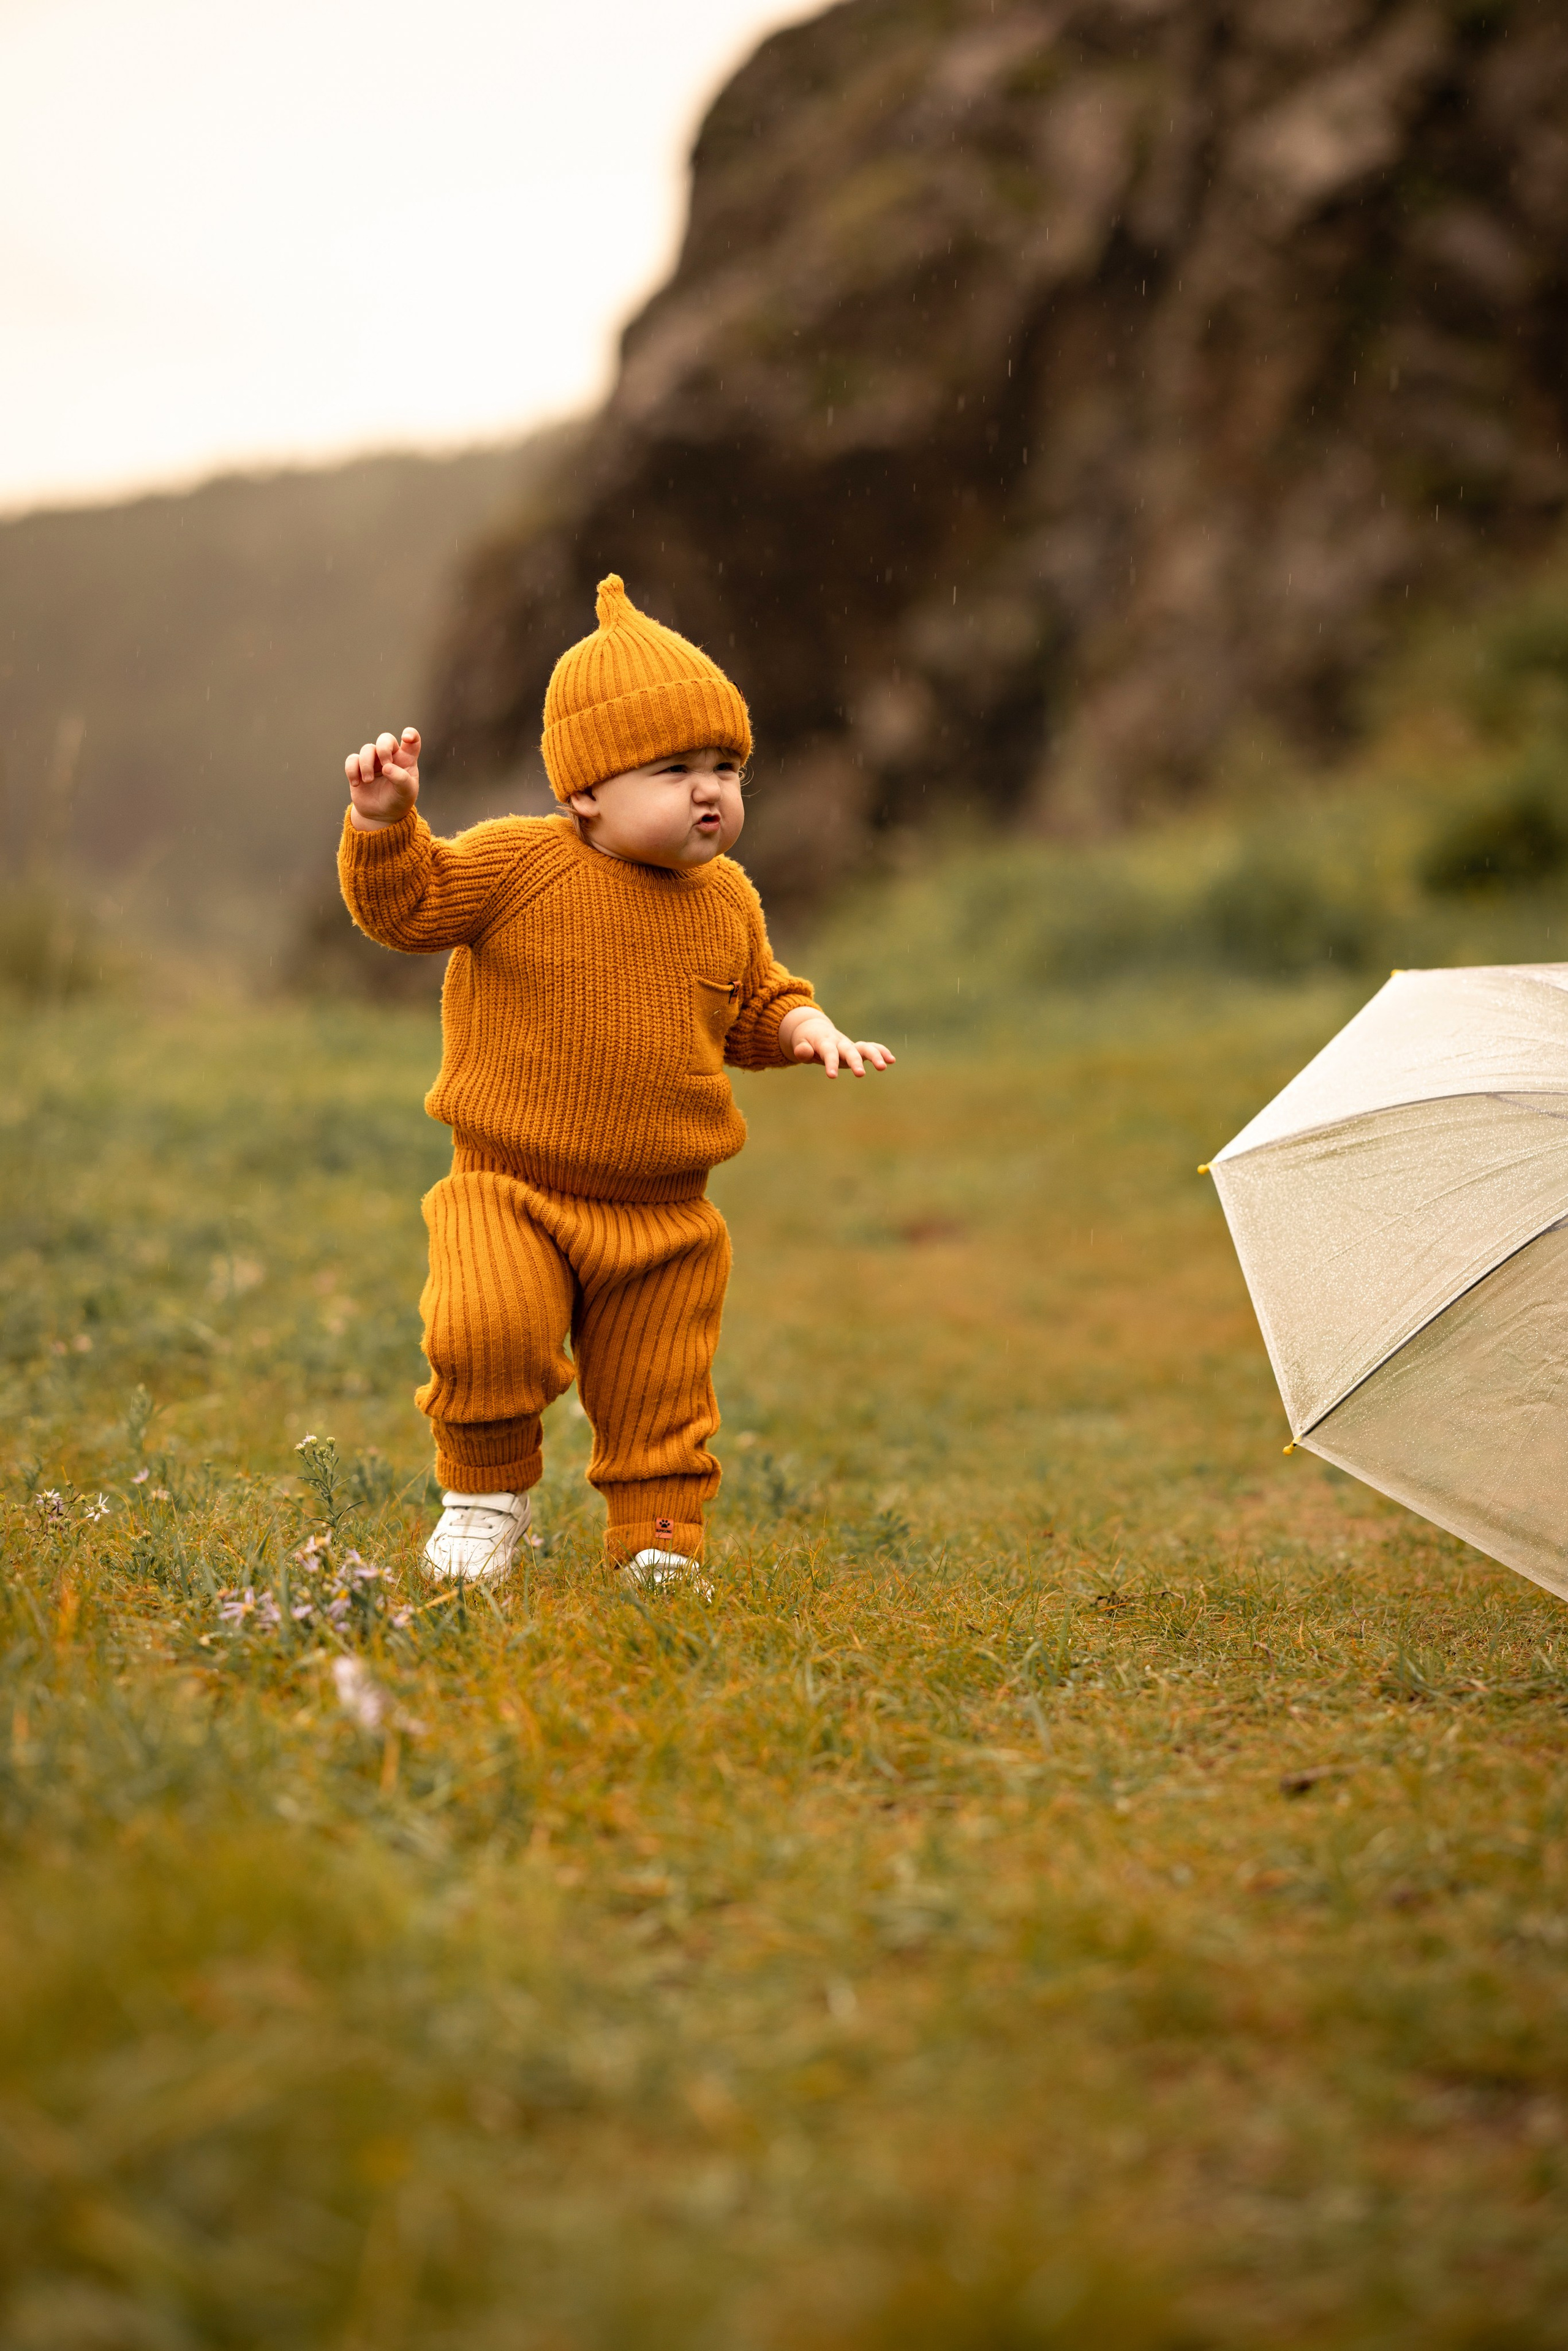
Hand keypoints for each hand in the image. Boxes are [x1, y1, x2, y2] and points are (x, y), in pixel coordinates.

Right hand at [345, 727, 419, 830]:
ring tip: (368, 781)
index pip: (412, 740)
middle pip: (385, 739)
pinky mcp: (358, 767)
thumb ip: (401, 779)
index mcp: (406, 760)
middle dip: (383, 749)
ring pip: (367, 749)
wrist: (381, 815)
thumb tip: (386, 767)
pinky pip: (352, 760)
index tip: (405, 738)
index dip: (410, 734)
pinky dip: (352, 770)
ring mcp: (374, 760)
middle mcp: (390, 756)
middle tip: (385, 765)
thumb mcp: (406, 793)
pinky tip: (356, 783)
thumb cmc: (398, 801)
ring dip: (366, 764)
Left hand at [778, 1005, 895, 1078]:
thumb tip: (802, 1052)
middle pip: (849, 1050)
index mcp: (824, 1042)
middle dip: (855, 1062)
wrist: (815, 1030)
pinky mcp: (857, 1048)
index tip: (832, 1076)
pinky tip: (892, 1060)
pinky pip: (872, 1047)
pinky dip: (881, 1051)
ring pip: (865, 1047)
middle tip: (860, 1075)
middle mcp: (840, 1043)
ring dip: (875, 1055)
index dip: (830, 1063)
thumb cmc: (806, 1041)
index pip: (828, 1053)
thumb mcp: (799, 1045)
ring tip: (884, 1066)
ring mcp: (850, 1045)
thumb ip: (801, 1050)